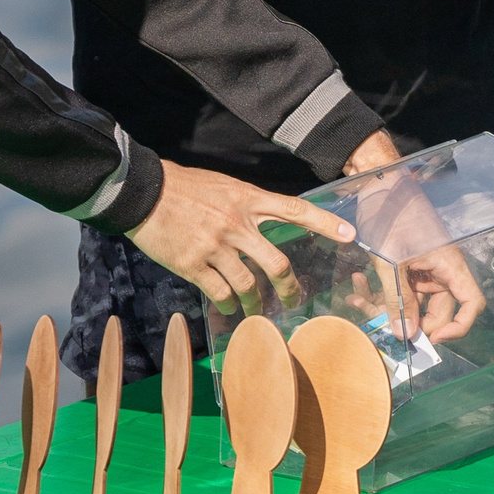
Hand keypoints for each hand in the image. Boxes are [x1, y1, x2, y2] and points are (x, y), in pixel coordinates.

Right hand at [124, 160, 356, 317]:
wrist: (144, 192)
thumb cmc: (186, 186)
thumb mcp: (225, 186)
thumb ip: (249, 205)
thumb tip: (266, 224)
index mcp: (248, 199)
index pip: (295, 210)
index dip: (325, 223)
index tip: (350, 234)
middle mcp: (237, 224)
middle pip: (277, 262)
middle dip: (290, 286)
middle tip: (295, 299)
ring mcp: (216, 246)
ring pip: (249, 284)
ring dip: (256, 302)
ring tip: (256, 308)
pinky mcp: (193, 264)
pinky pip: (220, 292)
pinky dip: (229, 304)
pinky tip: (230, 307)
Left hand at [347, 162, 487, 342]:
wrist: (376, 187)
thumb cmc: (390, 216)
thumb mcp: (392, 262)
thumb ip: (400, 301)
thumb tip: (406, 336)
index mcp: (449, 266)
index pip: (472, 303)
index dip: (459, 326)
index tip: (431, 338)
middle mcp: (441, 271)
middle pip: (438, 311)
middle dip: (411, 322)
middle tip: (384, 326)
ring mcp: (423, 270)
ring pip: (413, 304)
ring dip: (386, 308)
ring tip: (358, 300)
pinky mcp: (406, 268)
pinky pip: (398, 291)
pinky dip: (379, 294)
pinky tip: (357, 289)